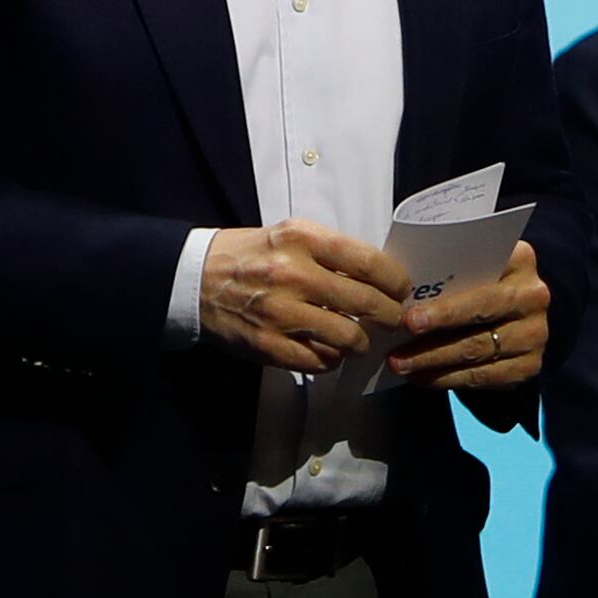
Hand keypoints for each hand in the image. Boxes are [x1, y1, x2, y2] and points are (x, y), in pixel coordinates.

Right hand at [201, 219, 410, 371]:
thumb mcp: (288, 235)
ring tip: (359, 339)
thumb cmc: (249, 255)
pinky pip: (320, 361)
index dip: (397, 281)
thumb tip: (380, 277)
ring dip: (362, 342)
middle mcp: (293, 274)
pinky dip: (332, 359)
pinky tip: (329, 350)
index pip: (369, 262)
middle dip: (390, 316)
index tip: (402, 290)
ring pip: (349, 338)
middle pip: (367, 303)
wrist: (194, 280)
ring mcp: (281, 313)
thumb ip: (330, 252)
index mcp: (301, 239)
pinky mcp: (269, 345)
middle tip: (392, 320)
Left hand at [385, 240, 548, 393]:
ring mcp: (535, 334)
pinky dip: (446, 378)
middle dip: (434, 335)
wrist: (514, 315)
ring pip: (476, 351)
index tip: (409, 317)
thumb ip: (449, 272)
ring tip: (400, 364)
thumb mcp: (471, 267)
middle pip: (479, 318)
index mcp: (520, 261)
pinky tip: (420, 377)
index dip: (445, 305)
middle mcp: (534, 297)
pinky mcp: (530, 365)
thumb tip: (399, 291)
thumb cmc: (479, 284)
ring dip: (432, 361)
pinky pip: (482, 377)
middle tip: (397, 348)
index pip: (480, 283)